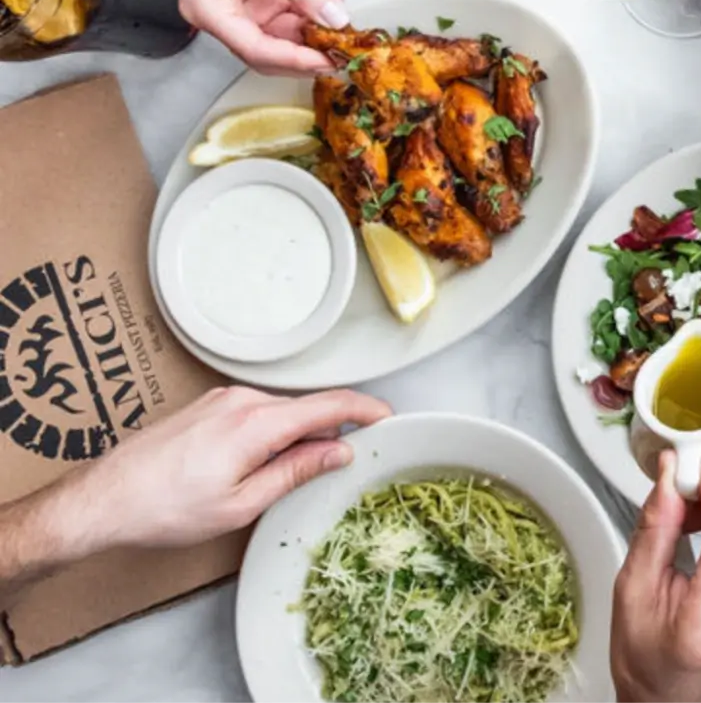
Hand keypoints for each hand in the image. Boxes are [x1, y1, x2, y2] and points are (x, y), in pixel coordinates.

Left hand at [59, 386, 390, 553]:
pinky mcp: (206, 407)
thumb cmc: (164, 509)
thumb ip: (297, 471)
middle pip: (306, 408)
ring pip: (281, 412)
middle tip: (346, 462)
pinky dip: (273, 433)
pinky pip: (256, 413)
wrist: (102, 501)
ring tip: (298, 473)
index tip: (390, 419)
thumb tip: (338, 453)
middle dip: (332, 430)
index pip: (329, 404)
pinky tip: (263, 463)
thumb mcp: (242, 503)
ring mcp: (220, 400)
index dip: (366, 410)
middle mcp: (240, 400)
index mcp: (256, 422)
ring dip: (299, 435)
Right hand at [181, 0, 347, 73]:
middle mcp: (225, 14)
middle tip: (346, 48)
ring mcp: (247, 6)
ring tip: (341, 2)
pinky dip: (318, 6)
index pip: (254, 49)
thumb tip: (336, 20)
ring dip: (319, 24)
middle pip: (271, 49)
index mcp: (208, 9)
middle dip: (309, 49)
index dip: (293, 59)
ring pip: (289, 34)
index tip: (329, 61)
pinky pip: (296, 13)